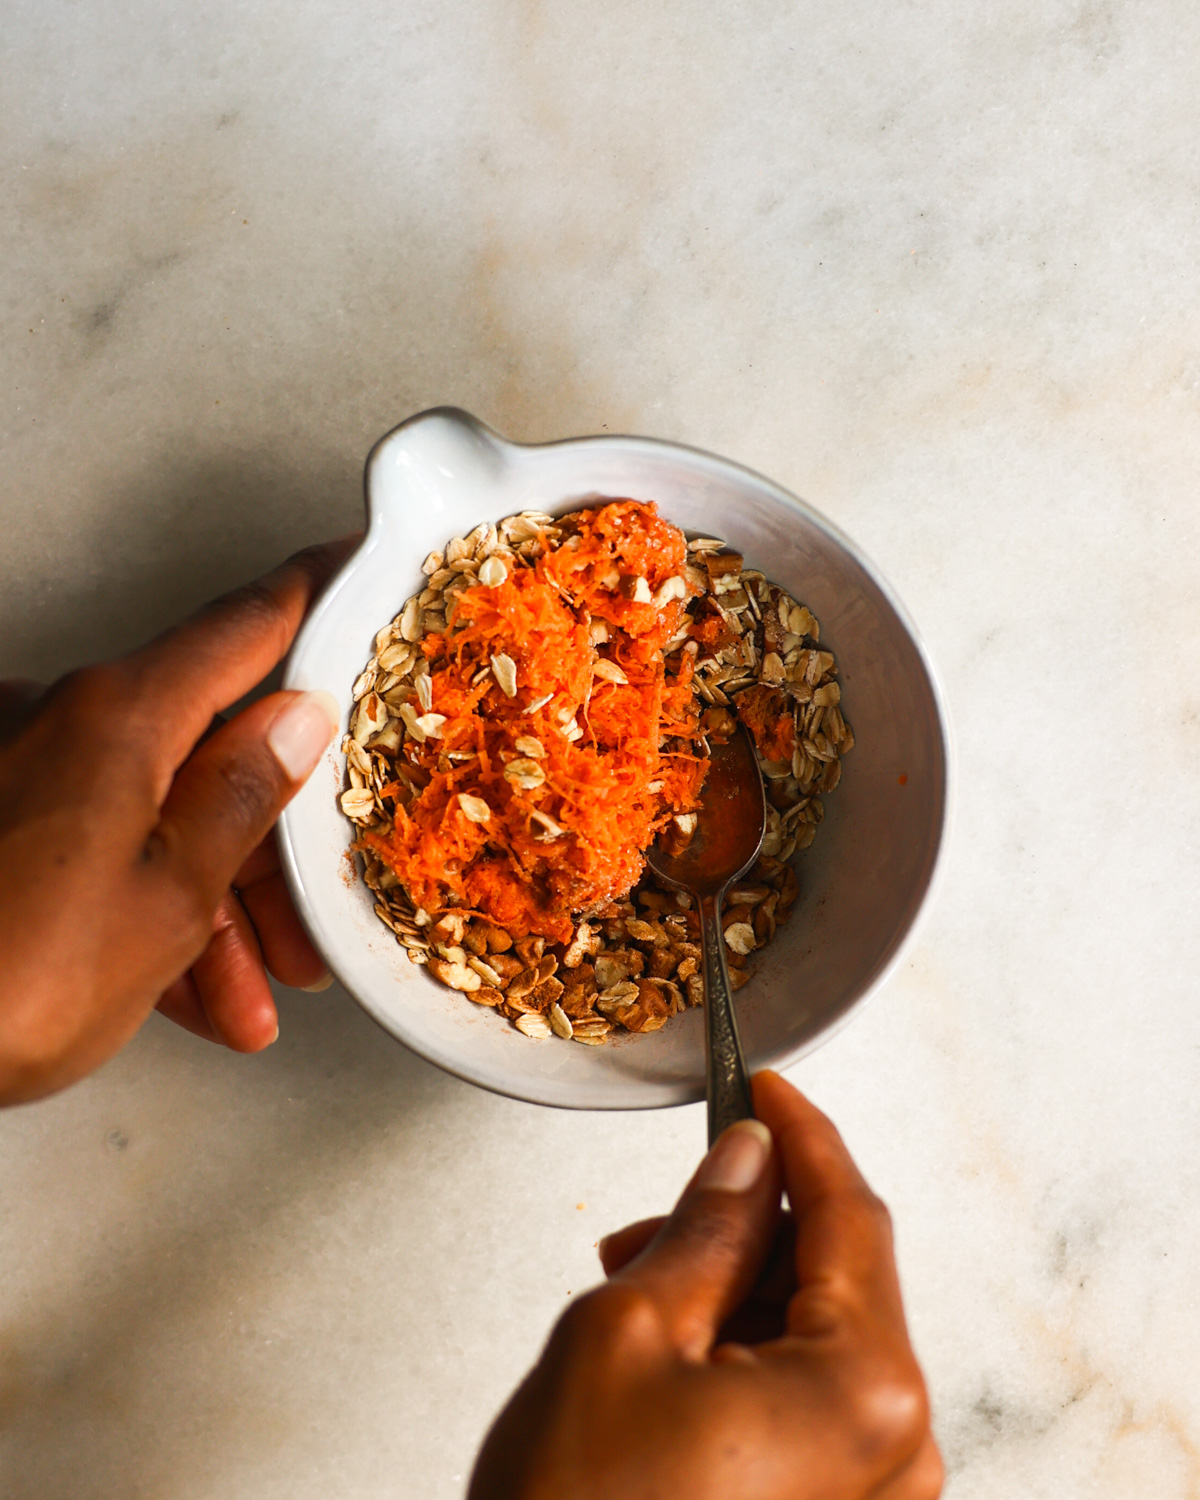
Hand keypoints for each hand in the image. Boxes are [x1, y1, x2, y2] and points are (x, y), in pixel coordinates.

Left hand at [0, 540, 355, 1104]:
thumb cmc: (4, 984)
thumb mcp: (166, 901)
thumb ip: (242, 796)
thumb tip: (295, 722)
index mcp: (117, 716)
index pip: (245, 627)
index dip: (312, 596)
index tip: (351, 564)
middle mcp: (58, 719)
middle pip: (206, 748)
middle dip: (267, 851)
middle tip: (305, 925)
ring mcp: (14, 766)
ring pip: (152, 811)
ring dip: (208, 906)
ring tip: (238, 998)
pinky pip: (91, 841)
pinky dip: (138, 906)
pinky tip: (171, 988)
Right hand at [470, 1072, 941, 1499]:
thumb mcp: (626, 1330)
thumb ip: (706, 1229)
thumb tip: (748, 1161)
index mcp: (866, 1396)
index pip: (853, 1217)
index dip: (804, 1135)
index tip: (770, 1089)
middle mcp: (898, 1460)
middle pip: (842, 1280)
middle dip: (753, 1228)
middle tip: (663, 1215)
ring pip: (821, 1340)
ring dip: (741, 1294)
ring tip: (644, 1297)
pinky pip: (814, 1405)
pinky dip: (750, 1357)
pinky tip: (676, 1356)